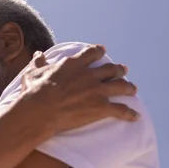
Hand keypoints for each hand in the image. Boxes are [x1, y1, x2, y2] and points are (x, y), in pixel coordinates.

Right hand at [19, 44, 137, 134]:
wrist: (40, 110)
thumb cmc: (33, 92)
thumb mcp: (32, 74)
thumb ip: (38, 63)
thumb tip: (38, 54)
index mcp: (73, 64)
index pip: (91, 53)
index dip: (98, 51)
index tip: (103, 50)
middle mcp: (89, 75)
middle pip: (110, 69)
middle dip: (118, 69)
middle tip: (123, 70)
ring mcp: (97, 90)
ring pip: (120, 86)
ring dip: (128, 87)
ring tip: (133, 89)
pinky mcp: (101, 107)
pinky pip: (120, 110)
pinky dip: (129, 114)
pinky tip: (135, 117)